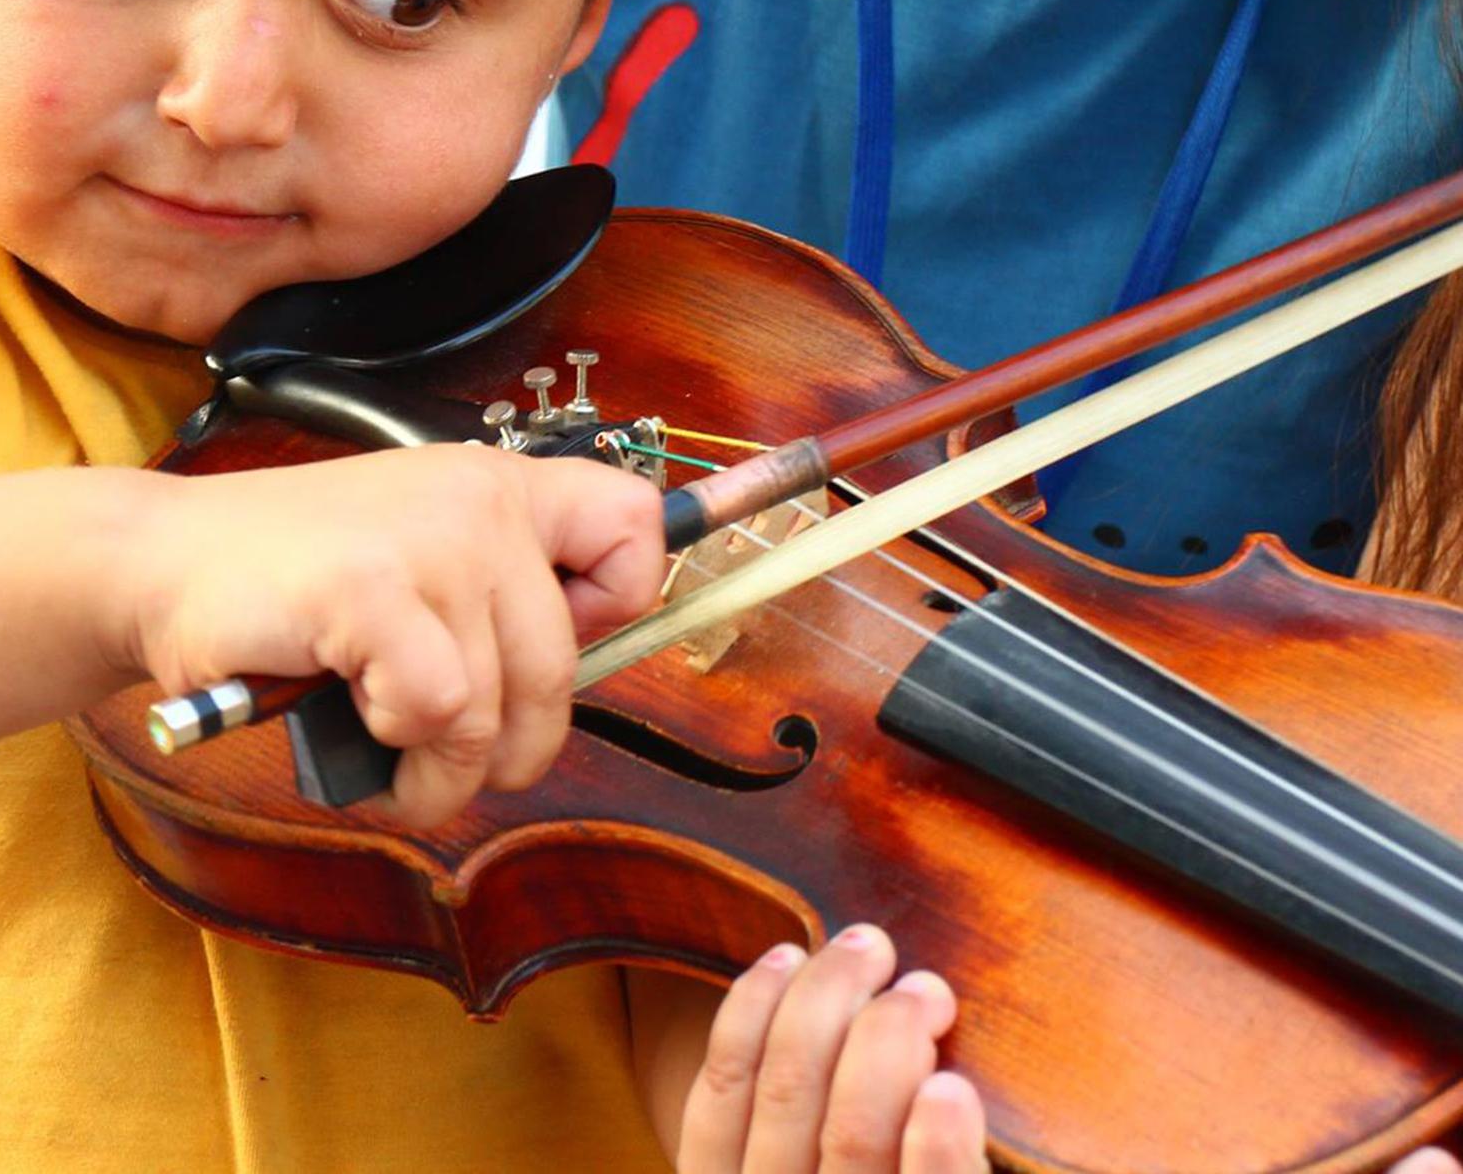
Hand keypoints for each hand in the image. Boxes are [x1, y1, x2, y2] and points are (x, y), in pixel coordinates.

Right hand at [121, 444, 663, 827]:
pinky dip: (391, 743)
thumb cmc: (290, 581)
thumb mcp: (417, 555)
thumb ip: (503, 591)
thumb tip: (596, 656)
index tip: (559, 640)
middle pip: (562, 668)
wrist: (160, 565)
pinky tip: (348, 710)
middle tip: (446, 755)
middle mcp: (477, 501)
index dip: (615, 606)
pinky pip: (436, 711)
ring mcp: (428, 543)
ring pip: (494, 708)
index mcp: (498, 485)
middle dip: (509, 747)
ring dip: (440, 768)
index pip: (635, 528)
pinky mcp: (372, 591)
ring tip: (384, 749)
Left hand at [677, 926, 1462, 1173]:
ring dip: (813, 1028)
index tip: (952, 1089)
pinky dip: (743, 1031)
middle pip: (830, 1163)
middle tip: (923, 984)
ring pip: (769, 1126)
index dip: (927, 1166)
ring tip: (869, 953)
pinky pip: (715, 1113)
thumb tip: (1443, 1171)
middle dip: (867, 1065)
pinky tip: (784, 964)